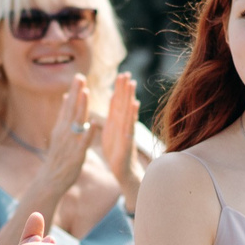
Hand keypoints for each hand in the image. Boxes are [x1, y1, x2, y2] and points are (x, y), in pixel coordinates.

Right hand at [27, 77, 94, 219]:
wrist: (51, 179)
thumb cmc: (58, 157)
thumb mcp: (59, 134)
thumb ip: (64, 116)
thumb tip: (66, 97)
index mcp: (61, 127)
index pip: (67, 106)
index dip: (73, 91)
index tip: (78, 76)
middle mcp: (64, 133)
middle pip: (71, 109)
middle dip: (76, 93)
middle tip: (80, 77)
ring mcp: (70, 143)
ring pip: (77, 122)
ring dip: (81, 107)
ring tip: (87, 93)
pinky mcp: (76, 155)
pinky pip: (83, 142)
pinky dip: (88, 133)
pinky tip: (95, 124)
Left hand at [98, 73, 140, 201]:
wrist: (122, 171)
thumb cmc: (116, 151)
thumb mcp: (110, 131)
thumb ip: (111, 115)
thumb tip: (112, 99)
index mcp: (116, 122)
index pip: (117, 102)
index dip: (119, 89)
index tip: (121, 74)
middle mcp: (123, 125)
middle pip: (124, 103)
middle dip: (124, 88)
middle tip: (126, 72)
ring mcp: (126, 132)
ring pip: (128, 112)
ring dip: (130, 97)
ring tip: (131, 83)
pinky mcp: (127, 141)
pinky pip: (129, 126)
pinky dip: (131, 115)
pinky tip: (134, 105)